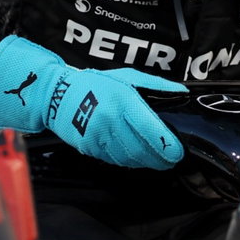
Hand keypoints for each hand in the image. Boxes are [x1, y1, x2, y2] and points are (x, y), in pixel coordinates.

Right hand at [0, 35, 186, 169]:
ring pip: (129, 159)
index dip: (167, 145)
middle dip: (161, 159)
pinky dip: (129, 161)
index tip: (178, 151)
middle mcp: (109, 120)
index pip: (150, 130)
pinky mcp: (89, 147)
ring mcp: (97, 136)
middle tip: (172, 159)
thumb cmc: (95, 84)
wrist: (58, 95)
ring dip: (146, 162)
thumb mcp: (127, 77)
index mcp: (122, 100)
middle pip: (141, 150)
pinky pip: (114, 160)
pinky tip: (135, 156)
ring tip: (156, 158)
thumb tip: (182, 94)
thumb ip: (156, 85)